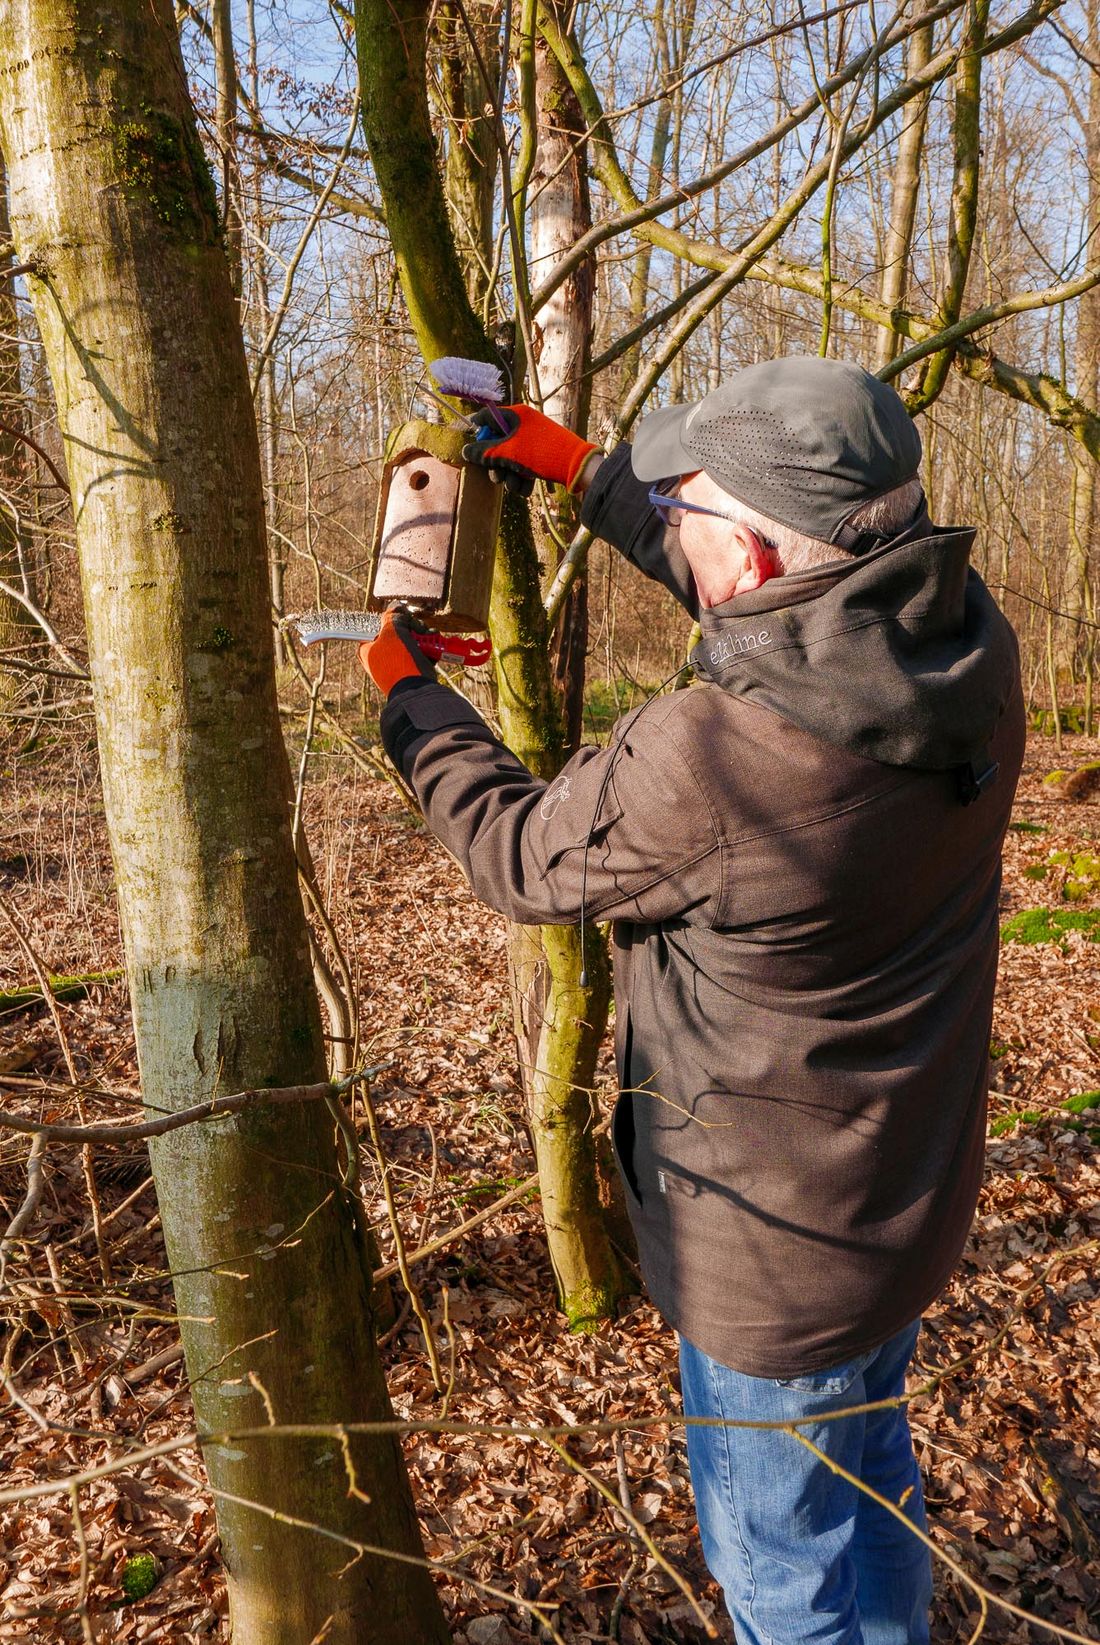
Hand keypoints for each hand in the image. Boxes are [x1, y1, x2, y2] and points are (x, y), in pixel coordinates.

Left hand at [359, 608, 437, 695]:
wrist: (416, 690)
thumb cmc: (398, 662)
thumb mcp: (391, 632)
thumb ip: (392, 616)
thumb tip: (396, 608)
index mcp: (367, 649)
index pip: (378, 625)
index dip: (393, 619)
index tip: (403, 617)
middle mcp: (380, 657)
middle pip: (398, 632)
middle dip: (413, 627)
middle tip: (419, 628)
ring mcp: (396, 665)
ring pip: (411, 642)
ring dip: (424, 637)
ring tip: (430, 637)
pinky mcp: (411, 671)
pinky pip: (420, 654)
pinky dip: (428, 649)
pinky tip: (435, 647)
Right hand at [462, 405, 597, 494]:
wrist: (577, 467)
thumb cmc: (541, 453)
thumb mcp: (508, 453)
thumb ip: (484, 453)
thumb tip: (466, 451)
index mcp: (516, 415)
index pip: (487, 417)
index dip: (476, 430)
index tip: (468, 445)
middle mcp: (524, 426)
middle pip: (496, 444)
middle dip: (494, 464)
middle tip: (496, 476)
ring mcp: (532, 443)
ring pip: (509, 460)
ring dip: (508, 475)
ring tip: (514, 483)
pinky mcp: (539, 458)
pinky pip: (522, 468)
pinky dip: (522, 479)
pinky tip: (528, 486)